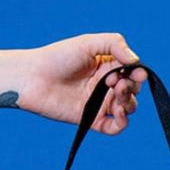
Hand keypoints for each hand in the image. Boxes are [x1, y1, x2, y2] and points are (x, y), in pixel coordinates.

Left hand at [16, 34, 146, 134]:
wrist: (32, 78)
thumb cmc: (57, 57)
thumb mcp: (88, 43)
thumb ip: (115, 44)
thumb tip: (136, 61)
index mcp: (107, 65)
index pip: (132, 71)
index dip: (138, 73)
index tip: (136, 72)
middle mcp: (105, 85)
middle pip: (132, 90)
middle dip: (131, 87)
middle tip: (116, 83)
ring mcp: (99, 103)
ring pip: (127, 108)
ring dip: (129, 103)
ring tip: (116, 96)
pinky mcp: (91, 120)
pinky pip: (114, 127)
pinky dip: (122, 123)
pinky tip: (119, 114)